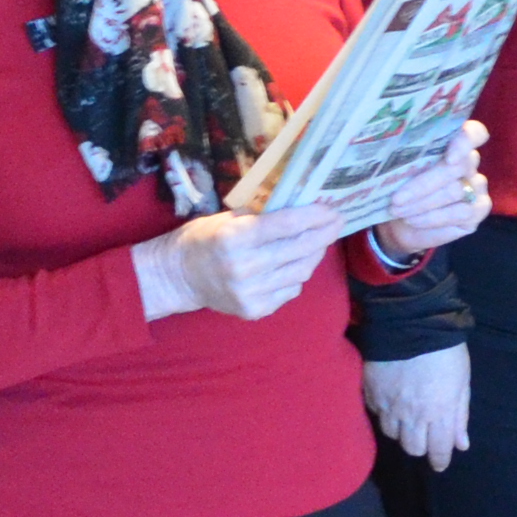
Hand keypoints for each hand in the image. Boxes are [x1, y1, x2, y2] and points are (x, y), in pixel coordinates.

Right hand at [138, 202, 354, 322]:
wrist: (179, 277)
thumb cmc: (204, 239)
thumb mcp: (228, 218)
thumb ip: (263, 216)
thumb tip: (304, 206)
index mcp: (235, 238)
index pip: (286, 225)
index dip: (314, 216)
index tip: (332, 209)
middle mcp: (244, 267)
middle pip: (299, 249)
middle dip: (323, 234)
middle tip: (337, 222)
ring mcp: (250, 292)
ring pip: (300, 271)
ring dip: (314, 254)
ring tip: (318, 241)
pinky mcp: (254, 310)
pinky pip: (290, 290)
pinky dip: (296, 275)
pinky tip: (292, 264)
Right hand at [364, 346, 471, 468]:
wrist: (410, 321)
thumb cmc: (445, 350)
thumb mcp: (462, 381)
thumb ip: (460, 415)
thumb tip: (461, 445)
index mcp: (439, 412)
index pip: (437, 450)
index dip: (439, 460)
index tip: (439, 464)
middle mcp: (412, 415)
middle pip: (412, 448)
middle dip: (420, 446)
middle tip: (424, 435)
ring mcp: (389, 405)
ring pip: (392, 434)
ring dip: (401, 430)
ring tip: (406, 417)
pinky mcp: (371, 392)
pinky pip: (377, 413)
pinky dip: (385, 412)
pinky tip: (391, 400)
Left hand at [372, 124, 490, 257]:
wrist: (402, 220)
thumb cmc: (400, 187)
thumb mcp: (398, 170)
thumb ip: (405, 159)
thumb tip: (390, 157)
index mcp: (453, 141)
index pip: (474, 133)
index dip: (465, 142)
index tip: (449, 158)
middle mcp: (470, 161)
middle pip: (458, 166)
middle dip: (423, 184)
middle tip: (396, 198)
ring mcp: (477, 185)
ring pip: (455, 191)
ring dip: (423, 203)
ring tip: (398, 210)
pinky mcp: (479, 209)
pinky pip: (460, 212)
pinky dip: (433, 218)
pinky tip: (414, 220)